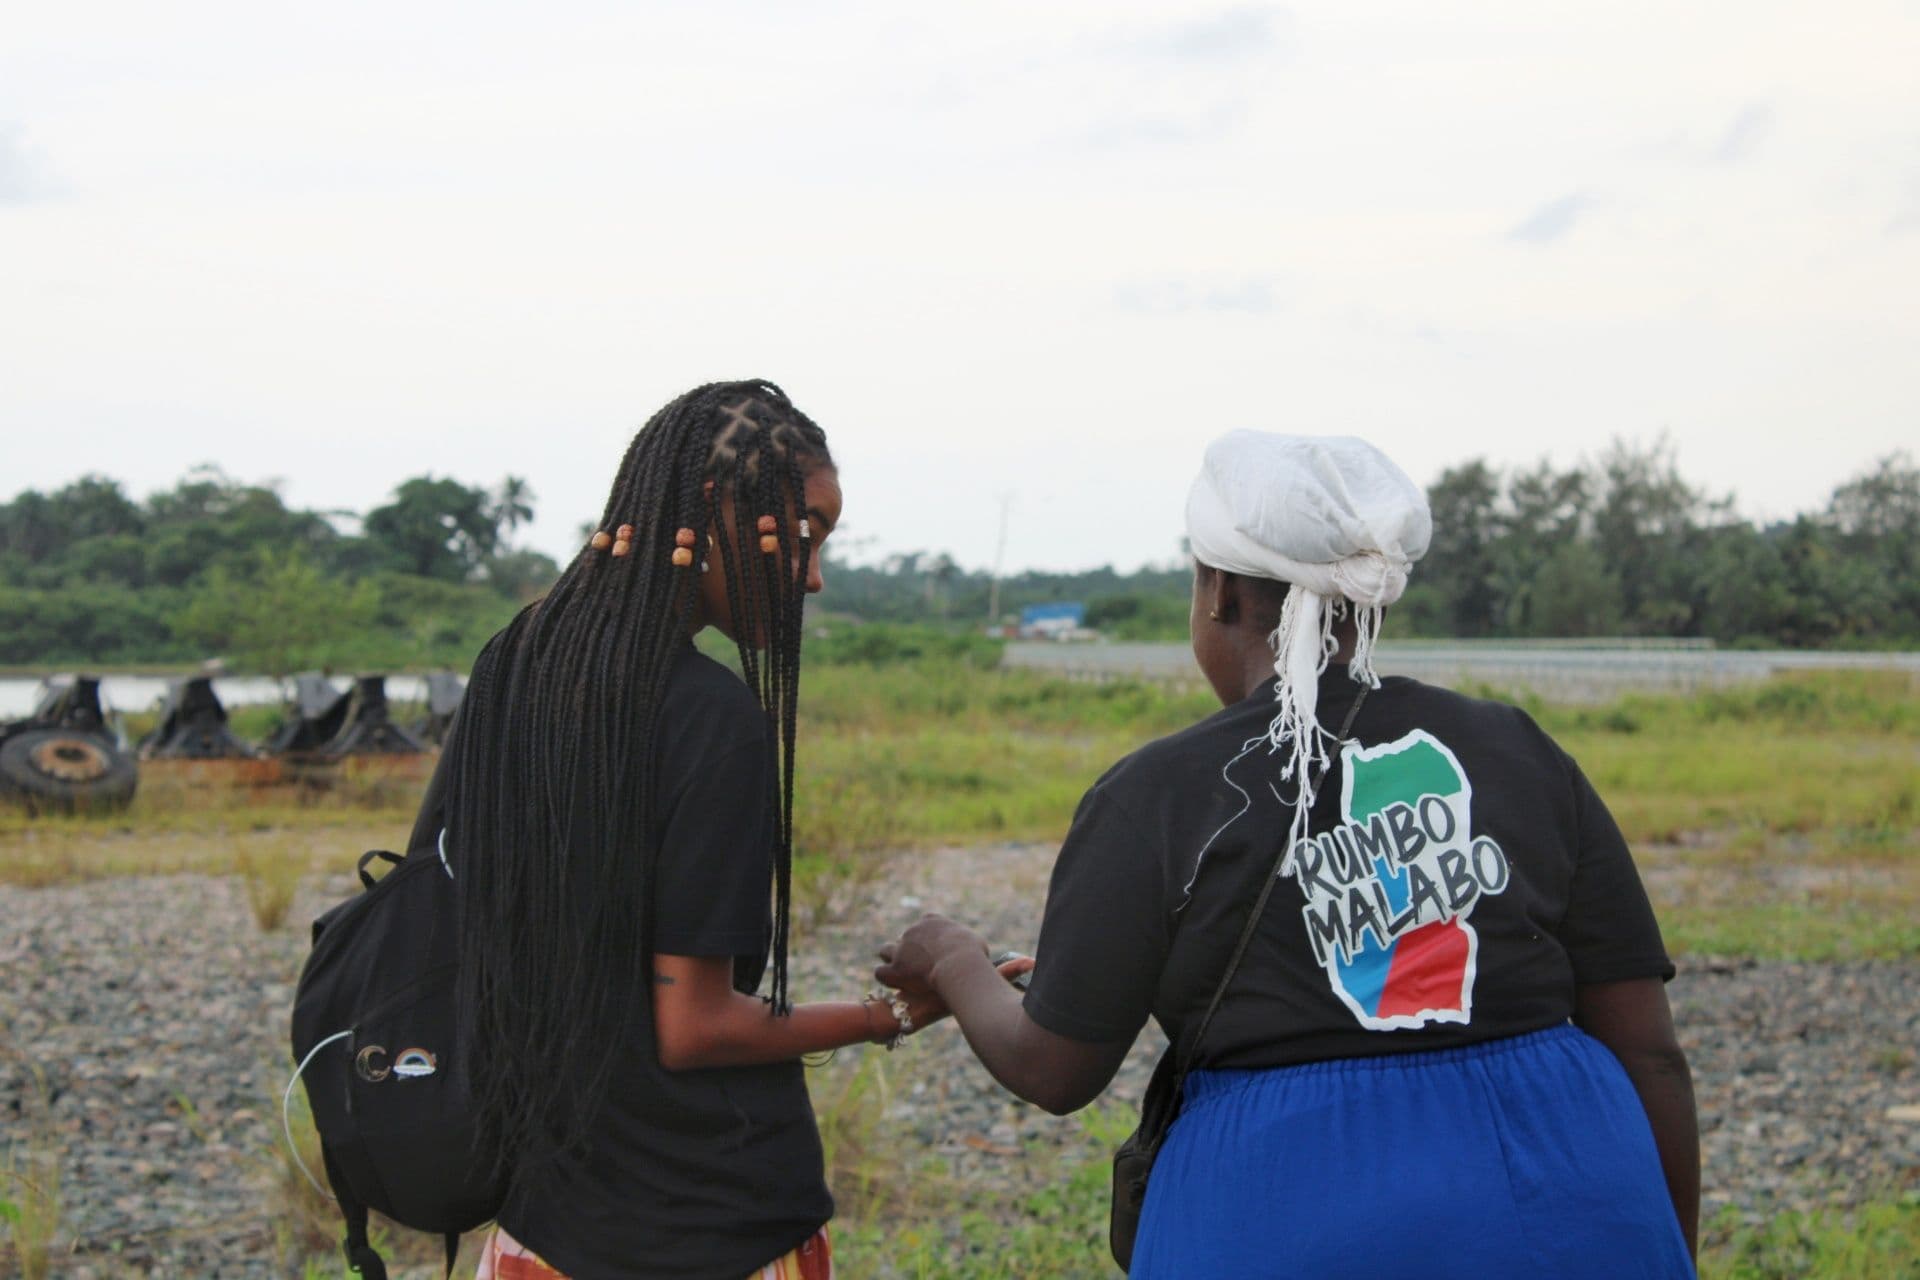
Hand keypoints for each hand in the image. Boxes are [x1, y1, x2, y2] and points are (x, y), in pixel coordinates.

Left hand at [873, 913, 987, 993]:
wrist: (960, 964)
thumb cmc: (972, 954)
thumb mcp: (975, 942)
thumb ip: (966, 943)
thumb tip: (974, 950)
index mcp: (932, 921)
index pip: (924, 924)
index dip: (928, 939)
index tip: (935, 952)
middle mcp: (912, 931)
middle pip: (905, 938)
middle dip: (910, 952)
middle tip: (922, 968)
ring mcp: (901, 949)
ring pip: (885, 951)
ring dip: (892, 962)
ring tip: (904, 976)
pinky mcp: (895, 968)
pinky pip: (881, 972)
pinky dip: (887, 980)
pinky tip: (898, 987)